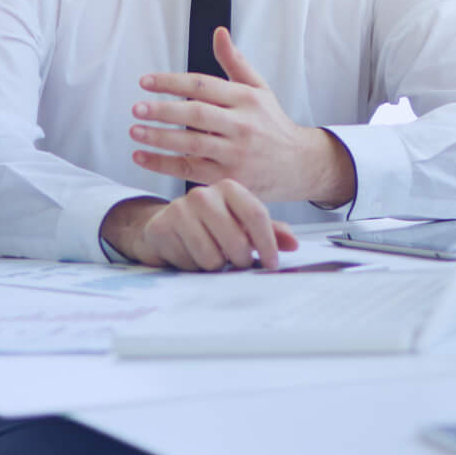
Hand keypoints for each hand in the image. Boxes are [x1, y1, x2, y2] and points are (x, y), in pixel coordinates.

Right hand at [99, 182, 298, 270]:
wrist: (164, 226)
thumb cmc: (208, 225)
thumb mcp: (240, 225)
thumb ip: (268, 231)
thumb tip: (293, 244)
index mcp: (229, 188)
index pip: (256, 214)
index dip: (268, 244)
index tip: (272, 264)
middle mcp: (204, 193)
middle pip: (237, 240)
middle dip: (240, 260)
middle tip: (236, 262)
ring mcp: (181, 208)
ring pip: (213, 256)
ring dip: (215, 265)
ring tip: (210, 255)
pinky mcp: (162, 226)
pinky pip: (189, 261)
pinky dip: (194, 266)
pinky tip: (190, 254)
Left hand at [129, 28, 356, 206]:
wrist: (299, 165)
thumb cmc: (272, 123)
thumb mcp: (259, 88)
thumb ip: (235, 62)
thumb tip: (218, 31)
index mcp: (247, 98)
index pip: (203, 85)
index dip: (172, 82)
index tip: (146, 81)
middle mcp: (242, 125)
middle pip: (196, 115)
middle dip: (163, 110)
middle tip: (137, 107)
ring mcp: (236, 154)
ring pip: (191, 145)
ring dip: (159, 138)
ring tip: (135, 131)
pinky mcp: (229, 179)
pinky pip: (190, 171)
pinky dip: (163, 165)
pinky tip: (142, 157)